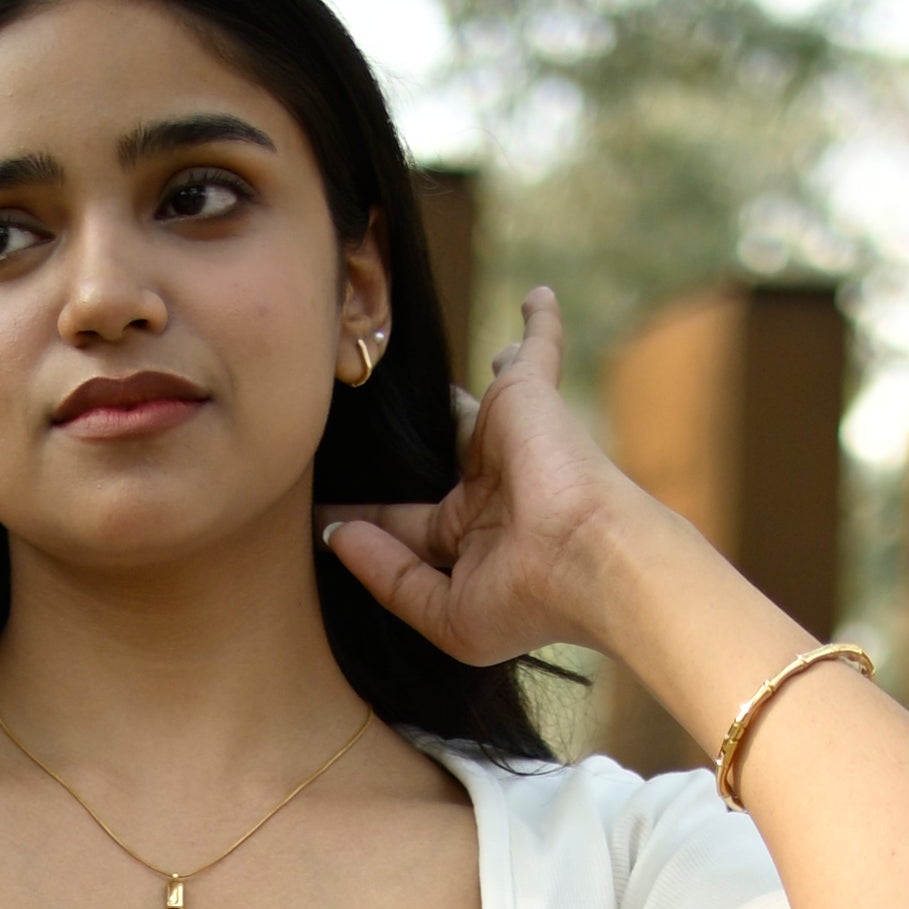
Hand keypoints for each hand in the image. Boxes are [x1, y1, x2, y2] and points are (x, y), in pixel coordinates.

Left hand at [316, 286, 637, 667]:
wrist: (589, 560)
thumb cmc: (527, 599)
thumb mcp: (445, 612)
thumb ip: (389, 576)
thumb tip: (336, 537)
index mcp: (472, 537)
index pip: (406, 521)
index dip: (365, 514)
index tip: (319, 507)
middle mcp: (490, 487)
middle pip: (429, 461)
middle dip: (399, 452)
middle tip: (351, 428)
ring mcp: (508, 439)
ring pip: (465, 405)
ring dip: (448, 391)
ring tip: (404, 363)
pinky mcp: (528, 395)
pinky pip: (536, 347)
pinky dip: (539, 323)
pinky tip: (536, 296)